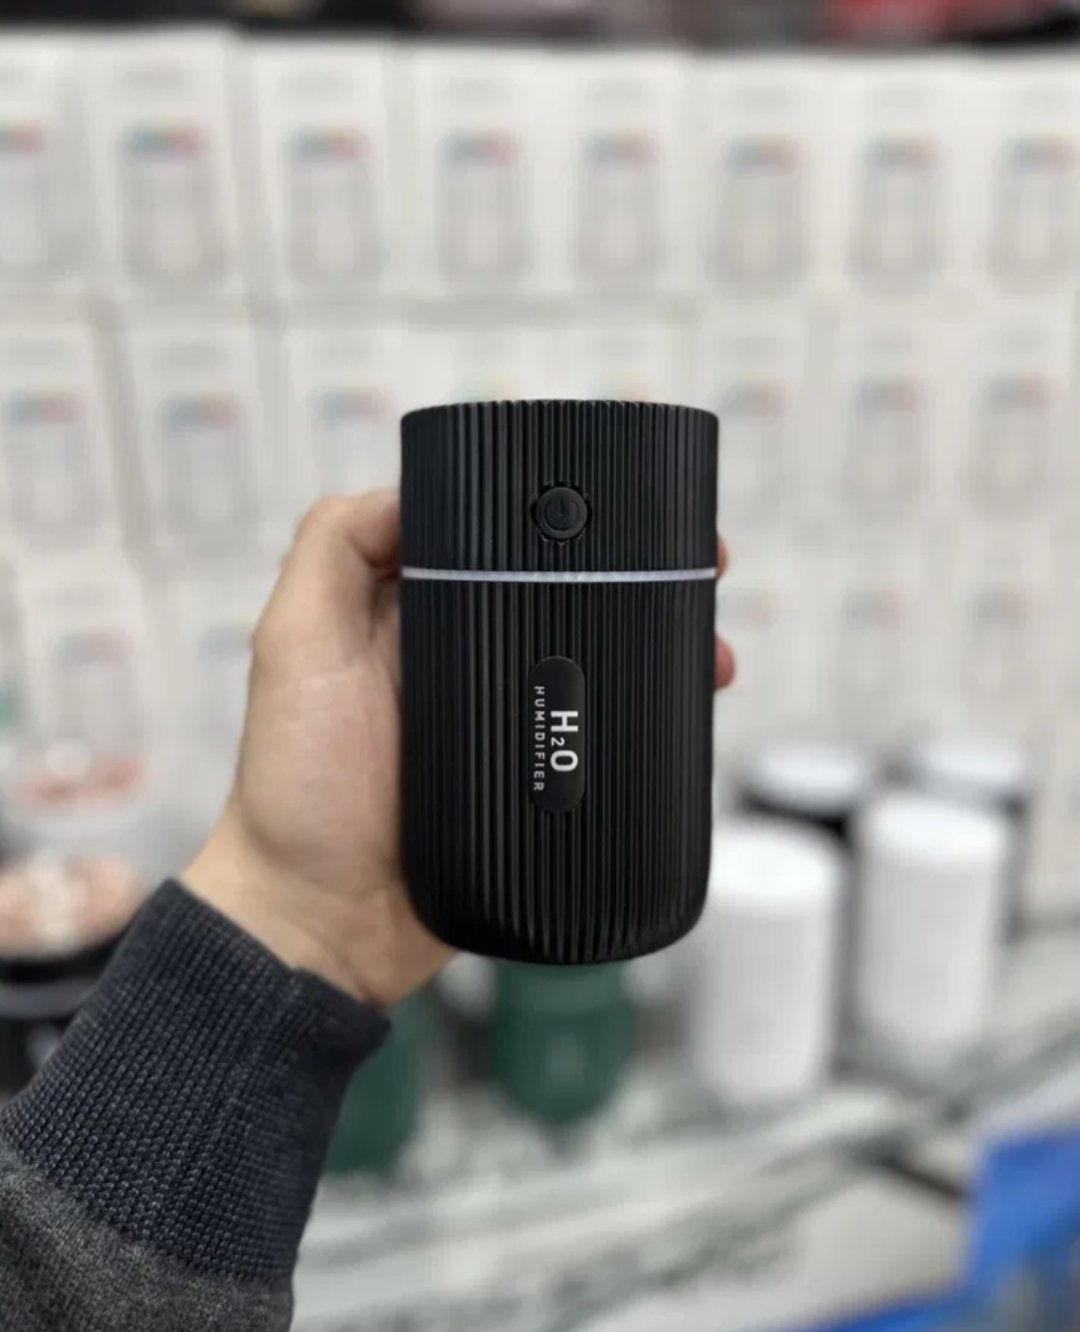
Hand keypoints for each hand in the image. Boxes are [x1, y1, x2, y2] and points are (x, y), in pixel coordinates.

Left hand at [185, 492, 735, 1006]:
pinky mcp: (533, 779)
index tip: (624, 502)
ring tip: (711, 648)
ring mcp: (506, 721)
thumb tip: (408, 483)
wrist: (326, 920)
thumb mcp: (295, 645)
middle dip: (639, 580)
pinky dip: (647, 722)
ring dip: (660, 648)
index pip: (501, 544)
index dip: (562, 518)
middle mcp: (466, 659)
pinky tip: (687, 713)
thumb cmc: (297, 786)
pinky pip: (602, 738)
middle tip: (699, 572)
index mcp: (415, 613)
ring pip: (599, 666)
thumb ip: (334, 551)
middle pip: (568, 600)